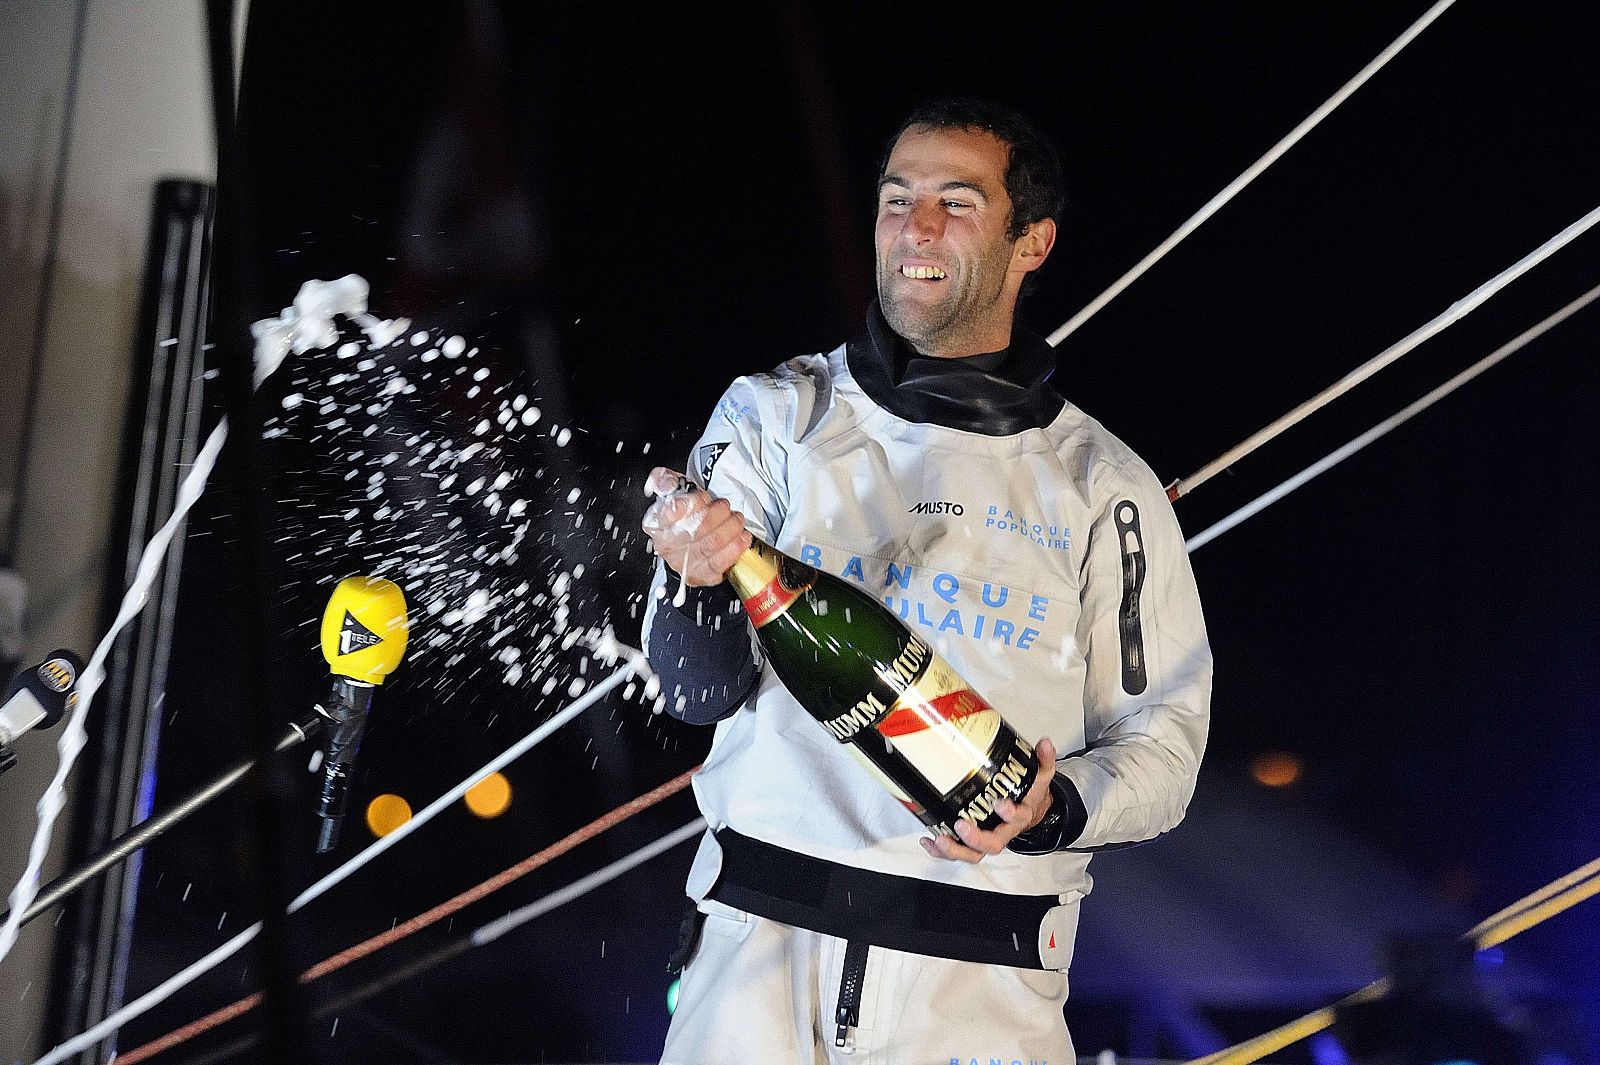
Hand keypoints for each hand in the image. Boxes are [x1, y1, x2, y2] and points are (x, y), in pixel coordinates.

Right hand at [641, 466, 752, 586]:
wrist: (694, 536)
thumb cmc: (687, 513)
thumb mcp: (676, 492)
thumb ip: (667, 481)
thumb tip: (659, 478)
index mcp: (655, 523)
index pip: (670, 514)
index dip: (692, 504)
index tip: (704, 498)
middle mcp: (666, 546)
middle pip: (694, 529)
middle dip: (716, 514)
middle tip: (725, 506)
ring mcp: (682, 563)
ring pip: (710, 544)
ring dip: (730, 528)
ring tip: (736, 519)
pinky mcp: (700, 576)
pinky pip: (719, 563)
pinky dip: (735, 548)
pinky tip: (741, 537)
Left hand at [919, 738, 1058, 863]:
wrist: (1031, 812)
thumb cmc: (1029, 795)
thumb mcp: (1040, 777)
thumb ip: (1044, 760)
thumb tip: (1045, 743)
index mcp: (1021, 815)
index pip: (1018, 818)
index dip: (1009, 814)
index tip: (999, 803)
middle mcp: (1004, 832)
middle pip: (993, 844)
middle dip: (976, 838)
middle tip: (962, 825)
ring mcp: (987, 839)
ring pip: (974, 854)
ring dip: (955, 850)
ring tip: (940, 839)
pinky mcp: (973, 843)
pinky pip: (959, 851)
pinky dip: (942, 851)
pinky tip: (930, 841)